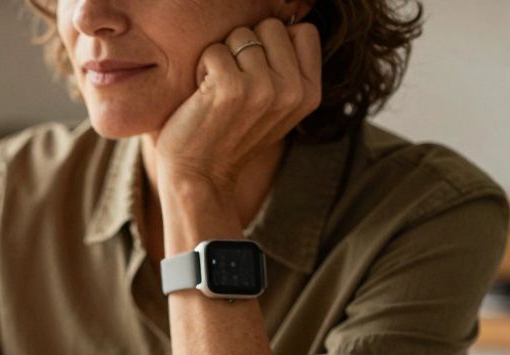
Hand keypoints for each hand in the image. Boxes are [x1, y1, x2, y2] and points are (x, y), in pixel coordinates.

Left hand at [155, 17, 321, 191]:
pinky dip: (201, 69)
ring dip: (221, 59)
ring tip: (217, 92)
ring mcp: (263, 89)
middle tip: (232, 85)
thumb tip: (288, 21)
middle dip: (245, 48)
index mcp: (310, 93)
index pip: (303, 32)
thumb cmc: (229, 136)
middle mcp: (293, 90)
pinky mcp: (231, 88)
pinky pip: (213, 50)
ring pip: (240, 35)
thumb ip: (288, 69)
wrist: (199, 178)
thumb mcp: (275, 106)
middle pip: (270, 27)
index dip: (273, 43)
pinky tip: (202, 96)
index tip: (256, 72)